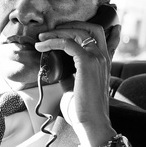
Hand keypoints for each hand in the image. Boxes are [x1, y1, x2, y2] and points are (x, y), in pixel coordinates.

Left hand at [35, 22, 121, 146]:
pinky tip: (42, 46)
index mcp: (104, 62)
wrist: (90, 122)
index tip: (64, 29)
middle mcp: (103, 57)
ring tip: (41, 38)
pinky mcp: (87, 63)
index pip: (103, 36)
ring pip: (79, 32)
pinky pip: (69, 43)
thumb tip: (56, 68)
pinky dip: (53, 41)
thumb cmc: (82, 109)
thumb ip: (69, 75)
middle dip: (70, 25)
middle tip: (51, 31)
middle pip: (92, 27)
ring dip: (57, 32)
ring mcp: (97, 58)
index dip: (86, 27)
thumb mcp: (74, 87)